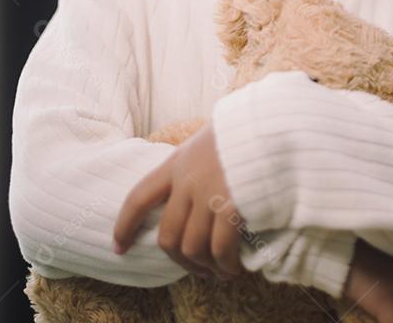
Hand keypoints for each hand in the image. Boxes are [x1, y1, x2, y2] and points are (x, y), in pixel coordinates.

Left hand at [112, 121, 246, 280]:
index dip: (124, 226)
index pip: (138, 198)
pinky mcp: (233, 205)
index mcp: (177, 162)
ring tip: (220, 271)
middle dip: (180, 261)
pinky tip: (234, 268)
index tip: (119, 248)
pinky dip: (225, 264)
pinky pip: (220, 249)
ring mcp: (209, 193)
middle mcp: (187, 180)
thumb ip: (196, 163)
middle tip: (197, 269)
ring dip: (205, 266)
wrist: (274, 120)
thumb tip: (194, 190)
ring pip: (193, 247)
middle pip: (167, 236)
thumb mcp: (209, 139)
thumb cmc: (246, 129)